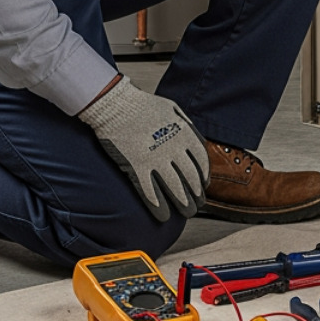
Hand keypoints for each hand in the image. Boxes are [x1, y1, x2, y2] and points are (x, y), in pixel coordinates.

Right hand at [78, 76, 207, 223]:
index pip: (201, 161)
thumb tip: (197, 142)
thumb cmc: (143, 105)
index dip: (204, 176)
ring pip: (175, 187)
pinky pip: (150, 191)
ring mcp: (156, 159)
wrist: (116, 104)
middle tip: (198, 205)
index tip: (203, 185)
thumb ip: (187, 126)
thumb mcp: (173, 109)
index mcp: (184, 134)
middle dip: (197, 194)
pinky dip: (158, 206)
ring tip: (187, 213)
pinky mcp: (137, 167)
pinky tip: (163, 216)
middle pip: (191, 177)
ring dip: (183, 203)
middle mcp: (174, 148)